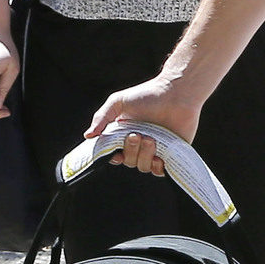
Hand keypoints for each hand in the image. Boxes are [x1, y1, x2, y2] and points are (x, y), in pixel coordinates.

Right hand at [85, 77, 200, 176]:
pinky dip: (158, 167)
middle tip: (137, 135)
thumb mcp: (118, 102)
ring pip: (144, 166)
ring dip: (145, 156)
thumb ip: (102, 118)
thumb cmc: (147, 95)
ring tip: (151, 139)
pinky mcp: (171, 154)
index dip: (114, 157)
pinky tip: (159, 157)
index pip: (115, 154)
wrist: (176, 93)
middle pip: (129, 161)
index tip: (116, 154)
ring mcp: (156, 150)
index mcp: (125, 134)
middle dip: (131, 151)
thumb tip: (88, 136)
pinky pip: (161, 171)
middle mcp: (140, 144)